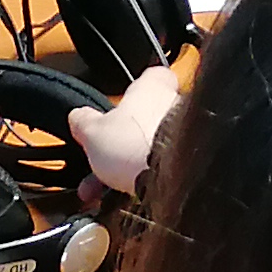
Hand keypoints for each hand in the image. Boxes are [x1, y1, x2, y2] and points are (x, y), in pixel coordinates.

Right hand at [67, 65, 183, 200]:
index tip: (116, 107)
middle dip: (122, 143)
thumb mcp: (93, 131)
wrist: (172, 178)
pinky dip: (148, 180)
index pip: (149, 76)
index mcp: (153, 86)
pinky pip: (166, 168)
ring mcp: (190, 134)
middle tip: (101, 162)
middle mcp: (177, 105)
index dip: (132, 92)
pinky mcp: (194, 161)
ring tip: (108, 189)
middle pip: (146, 119)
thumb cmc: (139, 145)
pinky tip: (130, 195)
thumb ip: (85, 121)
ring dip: (131, 166)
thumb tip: (77, 117)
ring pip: (153, 148)